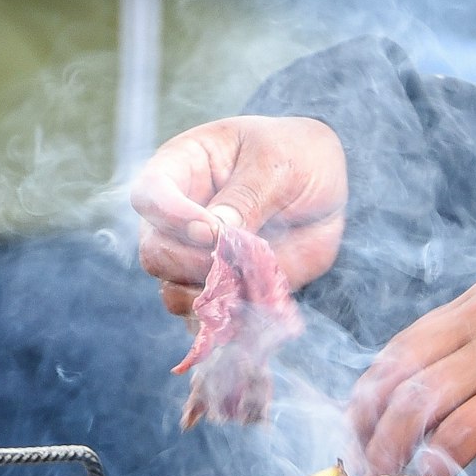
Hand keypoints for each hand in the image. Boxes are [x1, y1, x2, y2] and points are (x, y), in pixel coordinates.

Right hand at [132, 115, 346, 313]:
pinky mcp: (220, 288)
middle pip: (154, 251)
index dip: (170, 216)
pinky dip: (229, 320)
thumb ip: (247, 195)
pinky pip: (208, 317)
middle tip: (237, 259)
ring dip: (212, 295)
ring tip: (253, 282)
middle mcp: (177, 217)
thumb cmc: (296, 155)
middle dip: (193, 263)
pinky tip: (257, 305)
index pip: (149, 194)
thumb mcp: (278, 163)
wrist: (327, 186)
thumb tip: (216, 232)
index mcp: (182, 168)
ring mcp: (196, 257)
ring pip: (174, 291)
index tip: (210, 231)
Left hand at [348, 276, 475, 473]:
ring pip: (419, 404)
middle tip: (363, 458)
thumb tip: (435, 384)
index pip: (404, 344)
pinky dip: (437, 458)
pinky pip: (460, 433)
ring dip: (394, 446)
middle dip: (371, 423)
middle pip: (400, 375)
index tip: (360, 422)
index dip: (373, 388)